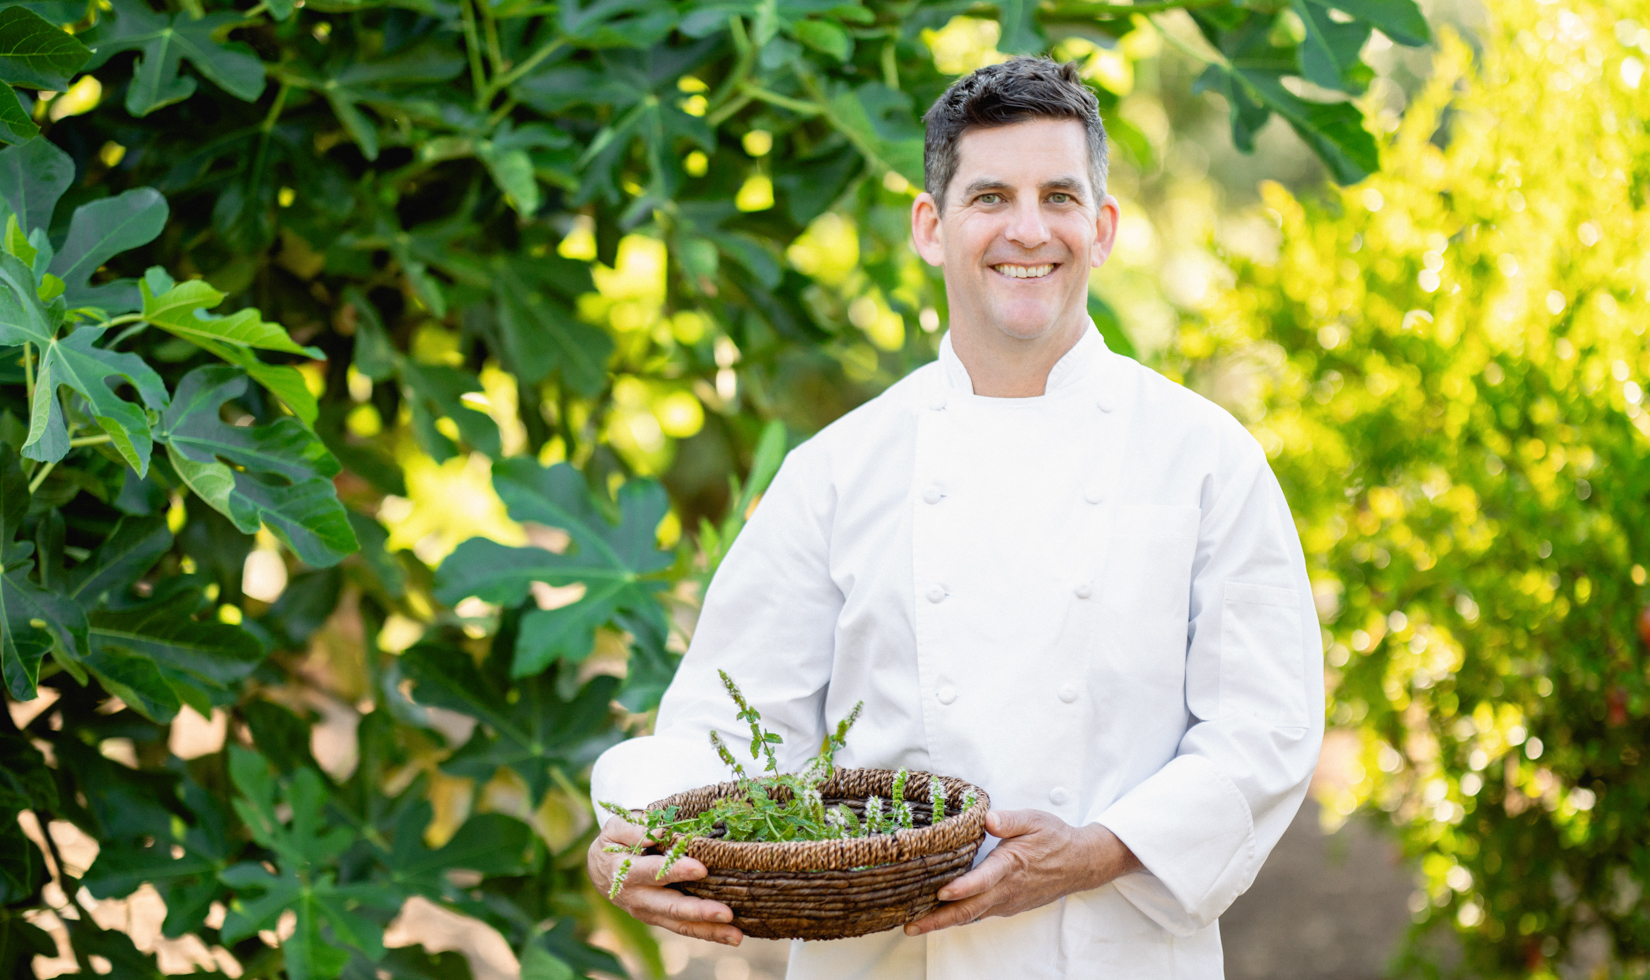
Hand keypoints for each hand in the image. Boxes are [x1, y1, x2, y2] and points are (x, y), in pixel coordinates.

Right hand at [587, 815, 742, 945]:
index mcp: (627, 873)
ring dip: (709, 930)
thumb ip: (634, 830)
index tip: (701, 869)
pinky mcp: (661, 919)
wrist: (600, 870)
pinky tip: (731, 935)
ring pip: (681, 924)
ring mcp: (650, 913)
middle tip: (725, 913)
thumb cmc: (614, 844)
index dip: (676, 871)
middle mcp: (639, 898)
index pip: (654, 872)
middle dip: (699, 911)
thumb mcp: (615, 829)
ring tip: (736, 935)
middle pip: (671, 907)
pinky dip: (708, 933)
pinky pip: (685, 928)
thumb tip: (660, 832)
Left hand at [903, 809, 1141, 935]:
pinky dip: (958, 918)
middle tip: (911, 926)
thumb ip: (1010, 820)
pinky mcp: (1008, 906)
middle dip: (938, 919)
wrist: (1080, 863)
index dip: (962, 888)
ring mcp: (1007, 902)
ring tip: (916, 925)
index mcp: (1011, 865)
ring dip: (944, 922)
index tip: (942, 892)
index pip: (984, 880)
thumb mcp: (1034, 820)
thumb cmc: (1054, 838)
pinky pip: (980, 914)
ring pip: (972, 916)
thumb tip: (988, 818)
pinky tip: (941, 915)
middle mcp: (1007, 890)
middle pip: (969, 909)